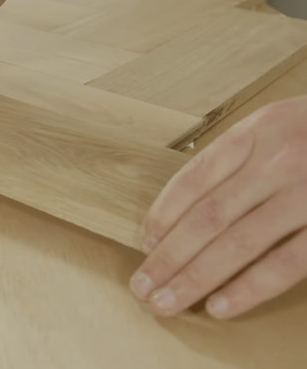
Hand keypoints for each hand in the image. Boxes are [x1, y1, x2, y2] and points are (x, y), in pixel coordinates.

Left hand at [130, 95, 306, 318]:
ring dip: (195, 278)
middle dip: (169, 257)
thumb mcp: (281, 123)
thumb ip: (240, 155)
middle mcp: (280, 158)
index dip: (163, 213)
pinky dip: (249, 287)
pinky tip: (220, 306)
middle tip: (142, 286)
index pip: (195, 177)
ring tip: (166, 301)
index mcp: (259, 129)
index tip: (144, 242)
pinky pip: (286, 263)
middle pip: (207, 217)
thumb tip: (184, 205)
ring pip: (237, 243)